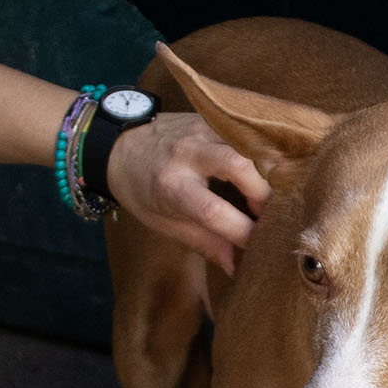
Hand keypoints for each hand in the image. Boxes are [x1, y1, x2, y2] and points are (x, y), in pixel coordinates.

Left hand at [104, 112, 270, 272]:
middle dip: (262, 192)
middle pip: (237, 165)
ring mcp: (199, 131)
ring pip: (245, 145)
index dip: (242, 231)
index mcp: (171, 187)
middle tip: (269, 214)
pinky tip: (262, 171)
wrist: (118, 145)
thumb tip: (235, 267)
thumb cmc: (140, 190)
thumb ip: (203, 243)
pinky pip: (242, 135)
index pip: (213, 211)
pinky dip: (257, 155)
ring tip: (267, 195)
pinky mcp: (209, 120)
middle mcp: (186, 154)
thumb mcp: (164, 223)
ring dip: (264, 172)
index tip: (259, 245)